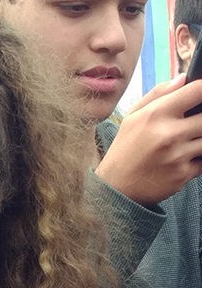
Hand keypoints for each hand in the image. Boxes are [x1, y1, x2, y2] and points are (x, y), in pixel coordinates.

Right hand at [95, 74, 201, 205]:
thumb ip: (158, 94)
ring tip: (184, 142)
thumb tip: (184, 79)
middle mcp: (168, 134)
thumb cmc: (124, 150)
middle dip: (200, 120)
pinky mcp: (183, 174)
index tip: (201, 96)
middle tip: (190, 125)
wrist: (115, 189)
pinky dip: (197, 159)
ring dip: (199, 139)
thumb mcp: (131, 118)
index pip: (197, 91)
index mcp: (155, 115)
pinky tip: (181, 160)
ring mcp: (178, 155)